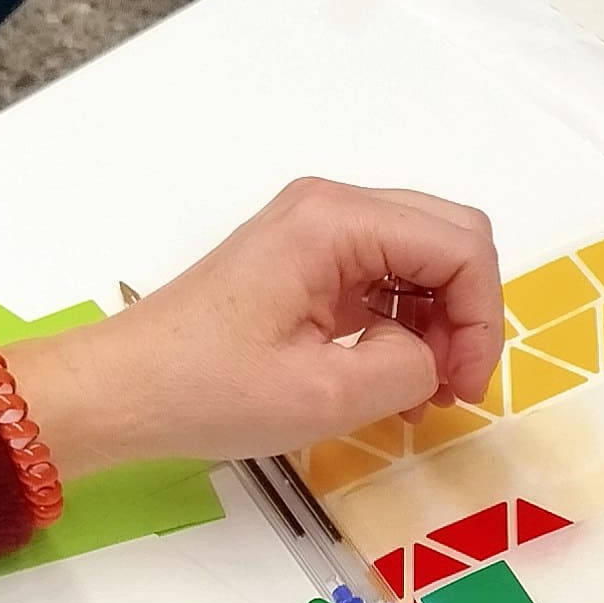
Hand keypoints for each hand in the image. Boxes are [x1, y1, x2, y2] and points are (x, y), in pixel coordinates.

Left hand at [10, 177, 503, 471]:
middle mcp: (332, 206)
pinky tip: (392, 375)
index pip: (461, 247)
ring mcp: (317, 228)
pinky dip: (406, 321)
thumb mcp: (324, 396)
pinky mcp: (306, 257)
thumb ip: (408, 368)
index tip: (462, 388)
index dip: (482, 320)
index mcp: (337, 222)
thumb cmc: (207, 390)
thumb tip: (432, 358)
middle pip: (451, 238)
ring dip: (440, 321)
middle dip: (469, 315)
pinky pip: (387, 274)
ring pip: (425, 256)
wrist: (121, 389)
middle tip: (451, 386)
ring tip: (422, 391)